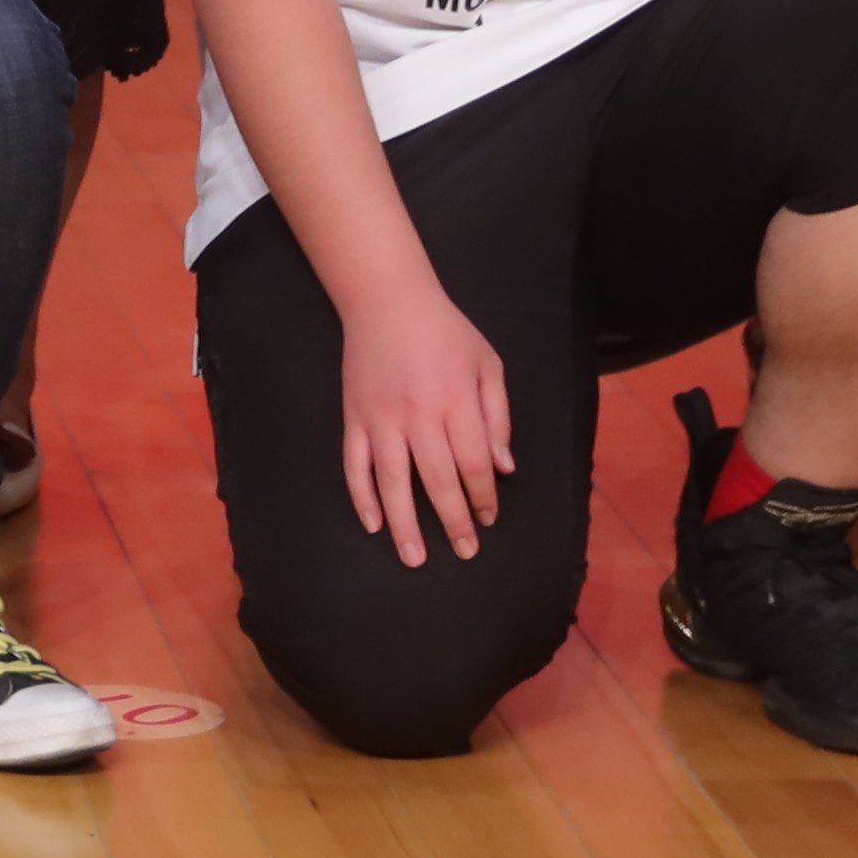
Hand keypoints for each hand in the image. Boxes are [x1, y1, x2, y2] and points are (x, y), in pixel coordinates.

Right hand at [332, 276, 513, 564]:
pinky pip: (356, 465)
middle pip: (438, 480)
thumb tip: (504, 468)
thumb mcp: (486, 364)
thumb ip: (498, 416)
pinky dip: (362, 496)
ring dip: (405, 524)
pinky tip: (373, 523)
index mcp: (455, 401)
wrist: (387, 299)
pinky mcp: (354, 418)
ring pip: (394, 482)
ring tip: (416, 558)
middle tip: (465, 551)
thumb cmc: (445, 332)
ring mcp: (381, 419)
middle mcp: (418, 415)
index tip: (489, 518)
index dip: (484, 496)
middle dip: (454, 520)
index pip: (474, 463)